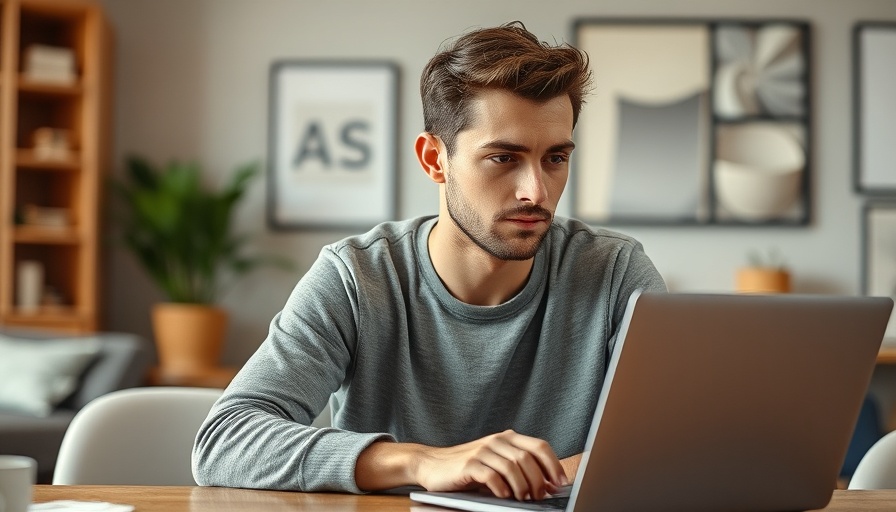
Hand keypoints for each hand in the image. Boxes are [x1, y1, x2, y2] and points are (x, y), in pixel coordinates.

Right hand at [413, 429, 568, 500]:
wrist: (432, 464)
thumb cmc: (468, 467)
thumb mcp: (496, 462)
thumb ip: (519, 468)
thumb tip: (548, 485)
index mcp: (507, 438)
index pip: (539, 446)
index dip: (554, 465)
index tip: (561, 483)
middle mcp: (496, 441)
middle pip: (528, 458)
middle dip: (539, 480)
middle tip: (540, 497)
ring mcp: (482, 451)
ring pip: (512, 466)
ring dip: (522, 486)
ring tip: (523, 499)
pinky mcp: (469, 464)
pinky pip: (492, 476)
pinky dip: (502, 488)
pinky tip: (504, 496)